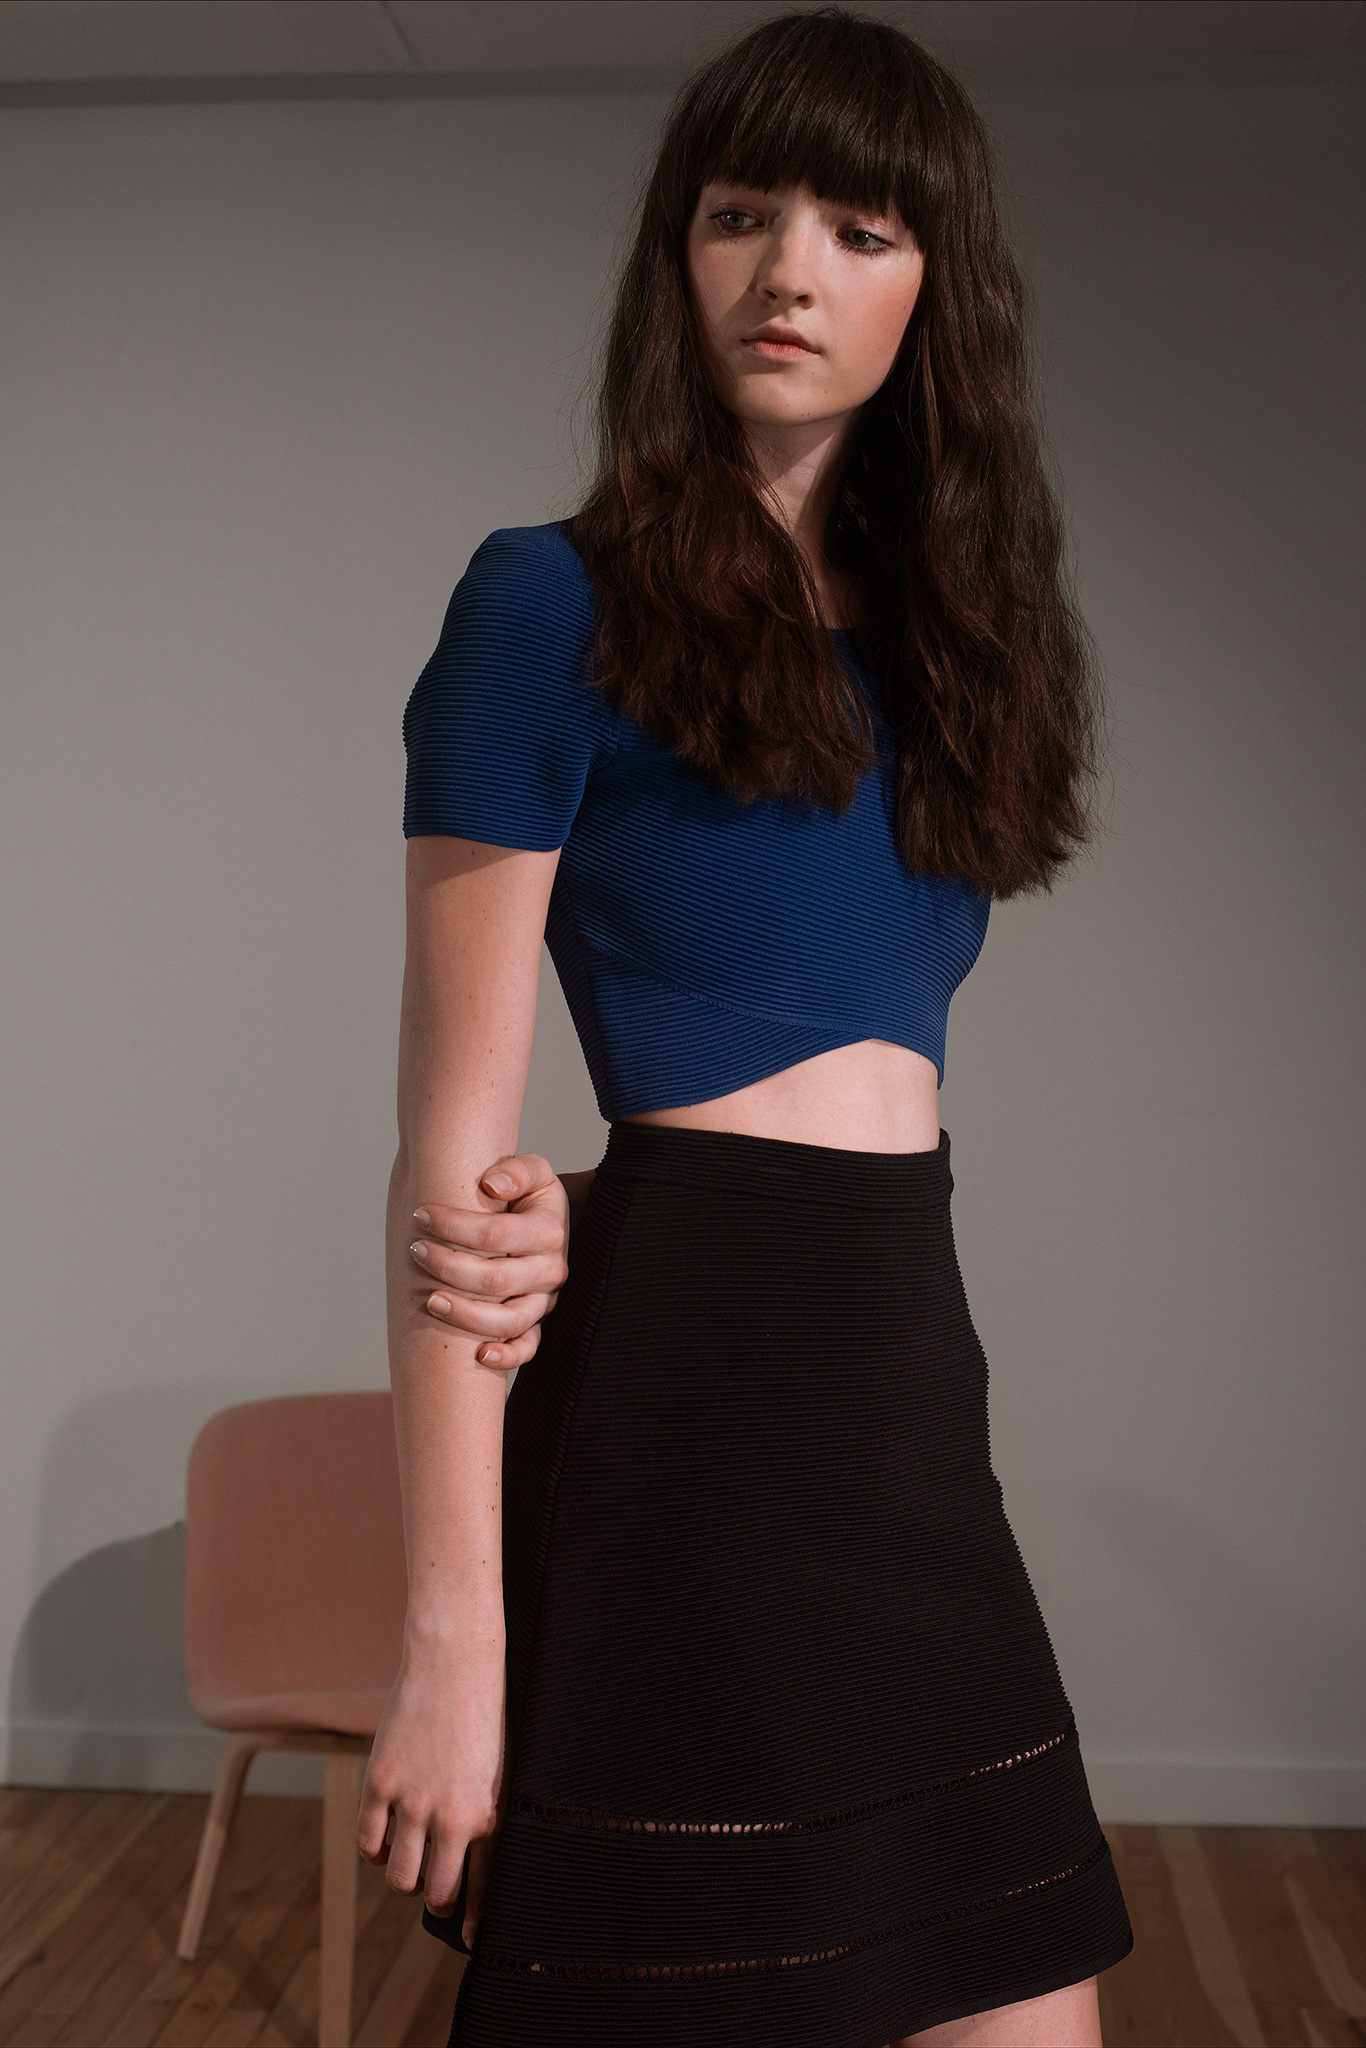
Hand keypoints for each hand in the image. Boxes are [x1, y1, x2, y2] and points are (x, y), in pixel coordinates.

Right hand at [357, 1633, 506, 1947]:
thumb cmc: (485, 1712)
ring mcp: (412, 1801)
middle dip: (439, 1900)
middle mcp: (451, 1816)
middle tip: (437, 1893)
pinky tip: (385, 1840)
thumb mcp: (501, 1769)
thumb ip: (487, 1814)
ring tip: (411, 1866)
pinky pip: (367, 1841)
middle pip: (438, 1891)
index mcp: (489, 1814)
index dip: (473, 1920)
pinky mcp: (379, 1782)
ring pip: (399, 1876)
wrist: (455, 1661)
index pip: (481, 1887)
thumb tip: (475, 1857)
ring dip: (405, 1879)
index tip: (469, 1937)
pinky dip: (374, 1850)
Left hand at [408, 1152, 575, 1369]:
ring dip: (465, 1315)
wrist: (547, 1222)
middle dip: (448, 1266)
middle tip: (415, 1251)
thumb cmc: (530, 1197)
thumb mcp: (534, 1171)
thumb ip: (517, 1170)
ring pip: (508, 1320)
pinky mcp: (537, 1322)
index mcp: (549, 1231)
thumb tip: (492, 1185)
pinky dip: (507, 1356)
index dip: (453, 1225)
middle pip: (495, 1279)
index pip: (495, 1234)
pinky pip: (528, 1348)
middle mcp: (551, 1270)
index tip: (421, 1214)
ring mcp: (544, 1300)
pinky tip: (479, 1356)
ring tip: (430, 1300)